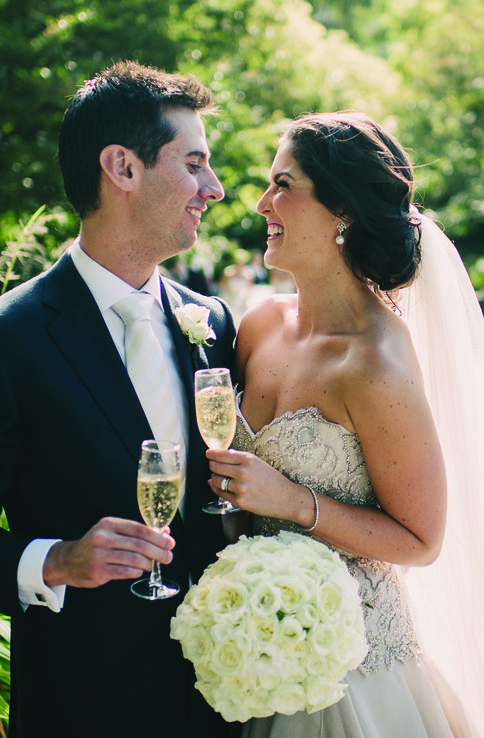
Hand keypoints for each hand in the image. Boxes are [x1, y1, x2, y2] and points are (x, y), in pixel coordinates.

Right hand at [43, 517, 174, 588]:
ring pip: (134, 559)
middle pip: (139, 544)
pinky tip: (139, 571)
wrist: (68, 561)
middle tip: (168, 557)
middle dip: (158, 552)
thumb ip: (136, 533)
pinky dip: (136, 572)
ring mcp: (99, 554)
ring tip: (152, 565)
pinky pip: (125, 572)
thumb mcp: (113, 533)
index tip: (170, 543)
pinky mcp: (98, 570)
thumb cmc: (96, 546)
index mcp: (109, 524)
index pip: (139, 529)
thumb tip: (165, 533)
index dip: (158, 537)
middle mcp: (103, 537)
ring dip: (148, 563)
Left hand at [206, 448, 302, 519]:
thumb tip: (223, 454)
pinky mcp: (239, 501)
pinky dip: (216, 488)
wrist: (287, 499)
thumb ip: (241, 458)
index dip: (211, 454)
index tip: (208, 454)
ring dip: (213, 478)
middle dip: (212, 465)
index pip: (221, 454)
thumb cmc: (274, 480)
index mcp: (248, 460)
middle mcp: (243, 472)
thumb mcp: (259, 463)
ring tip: (218, 477)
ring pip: (215, 480)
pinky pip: (220, 493)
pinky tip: (218, 486)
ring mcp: (240, 488)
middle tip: (213, 465)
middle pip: (215, 466)